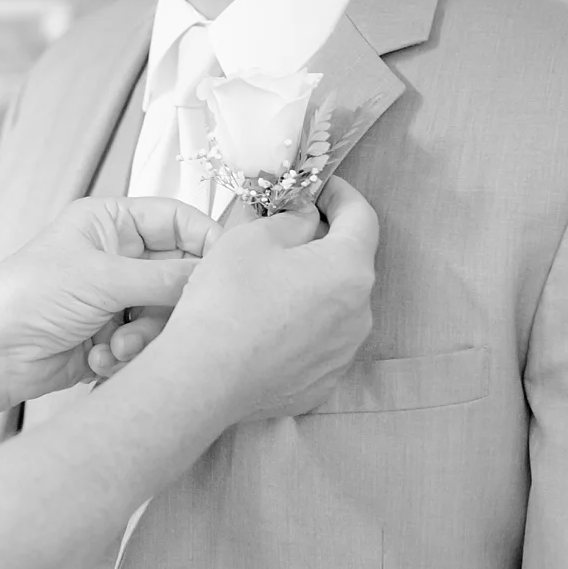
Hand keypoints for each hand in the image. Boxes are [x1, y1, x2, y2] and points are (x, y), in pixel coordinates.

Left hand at [0, 197, 220, 420]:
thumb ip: (166, 278)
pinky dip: (129, 356)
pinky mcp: (113, 337)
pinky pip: (148, 345)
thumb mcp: (102, 279)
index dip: (208, 244)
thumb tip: (218, 277)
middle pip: (180, 274)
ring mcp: (116, 298)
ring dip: (146, 337)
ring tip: (116, 348)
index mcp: (112, 222)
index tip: (230, 275)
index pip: (180, 221)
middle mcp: (118, 256)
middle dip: (170, 306)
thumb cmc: (28, 296)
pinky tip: (98, 360)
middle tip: (157, 324)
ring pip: (167, 315)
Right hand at [153, 177, 378, 421]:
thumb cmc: (227, 300)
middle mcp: (360, 313)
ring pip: (336, 305)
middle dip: (323, 243)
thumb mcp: (252, 238)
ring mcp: (344, 353)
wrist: (205, 378)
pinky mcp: (324, 381)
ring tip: (270, 285)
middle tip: (285, 233)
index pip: (362, 218)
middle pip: (349, 264)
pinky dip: (303, 326)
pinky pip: (321, 341)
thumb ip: (292, 220)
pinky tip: (267, 325)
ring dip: (313, 287)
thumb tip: (307, 220)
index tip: (320, 187)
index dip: (342, 195)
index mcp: (348, 270)